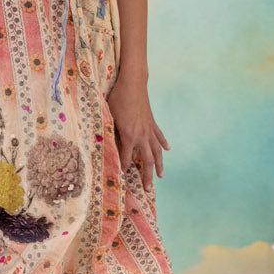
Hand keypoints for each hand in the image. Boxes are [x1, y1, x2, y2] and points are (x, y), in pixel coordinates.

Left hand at [106, 73, 169, 190]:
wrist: (132, 83)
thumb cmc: (117, 98)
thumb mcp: (109, 116)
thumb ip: (110, 131)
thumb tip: (105, 144)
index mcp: (129, 135)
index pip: (127, 158)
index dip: (124, 169)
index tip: (122, 179)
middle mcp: (142, 136)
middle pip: (147, 161)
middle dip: (147, 176)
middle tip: (148, 190)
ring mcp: (149, 129)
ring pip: (157, 152)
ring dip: (159, 165)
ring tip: (161, 177)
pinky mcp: (153, 123)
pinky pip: (159, 136)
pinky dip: (163, 144)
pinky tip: (167, 150)